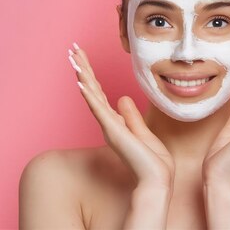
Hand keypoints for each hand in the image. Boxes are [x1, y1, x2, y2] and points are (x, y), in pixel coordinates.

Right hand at [67, 43, 174, 189]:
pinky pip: (99, 110)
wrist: (157, 180)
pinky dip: (90, 96)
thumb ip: (131, 116)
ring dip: (83, 75)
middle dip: (83, 68)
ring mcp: (109, 126)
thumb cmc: (152, 161)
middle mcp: (108, 122)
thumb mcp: (143, 132)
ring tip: (73, 58)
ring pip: (92, 95)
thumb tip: (121, 99)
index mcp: (115, 122)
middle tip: (72, 49)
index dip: (91, 74)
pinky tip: (81, 83)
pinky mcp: (113, 132)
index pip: (100, 92)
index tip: (82, 57)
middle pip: (92, 89)